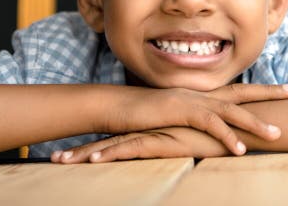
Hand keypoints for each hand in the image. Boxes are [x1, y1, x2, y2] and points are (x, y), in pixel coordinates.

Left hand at [51, 127, 226, 163]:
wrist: (234, 125)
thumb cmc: (216, 137)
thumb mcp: (190, 144)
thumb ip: (176, 146)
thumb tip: (166, 157)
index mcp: (150, 133)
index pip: (116, 140)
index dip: (93, 147)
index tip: (70, 155)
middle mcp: (147, 132)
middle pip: (106, 142)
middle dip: (79, 152)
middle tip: (52, 160)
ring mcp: (153, 134)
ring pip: (112, 145)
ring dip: (85, 154)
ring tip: (60, 162)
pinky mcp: (163, 140)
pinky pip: (132, 149)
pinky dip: (112, 154)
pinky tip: (94, 159)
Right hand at [102, 83, 287, 154]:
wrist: (117, 107)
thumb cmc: (143, 115)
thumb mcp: (173, 117)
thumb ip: (192, 120)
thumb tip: (207, 130)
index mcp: (200, 95)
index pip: (235, 90)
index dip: (259, 90)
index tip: (282, 88)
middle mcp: (199, 94)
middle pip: (240, 91)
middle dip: (268, 92)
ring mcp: (191, 100)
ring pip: (230, 110)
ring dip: (254, 123)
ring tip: (276, 135)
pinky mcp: (181, 111)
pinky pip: (209, 124)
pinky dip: (226, 136)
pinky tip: (240, 149)